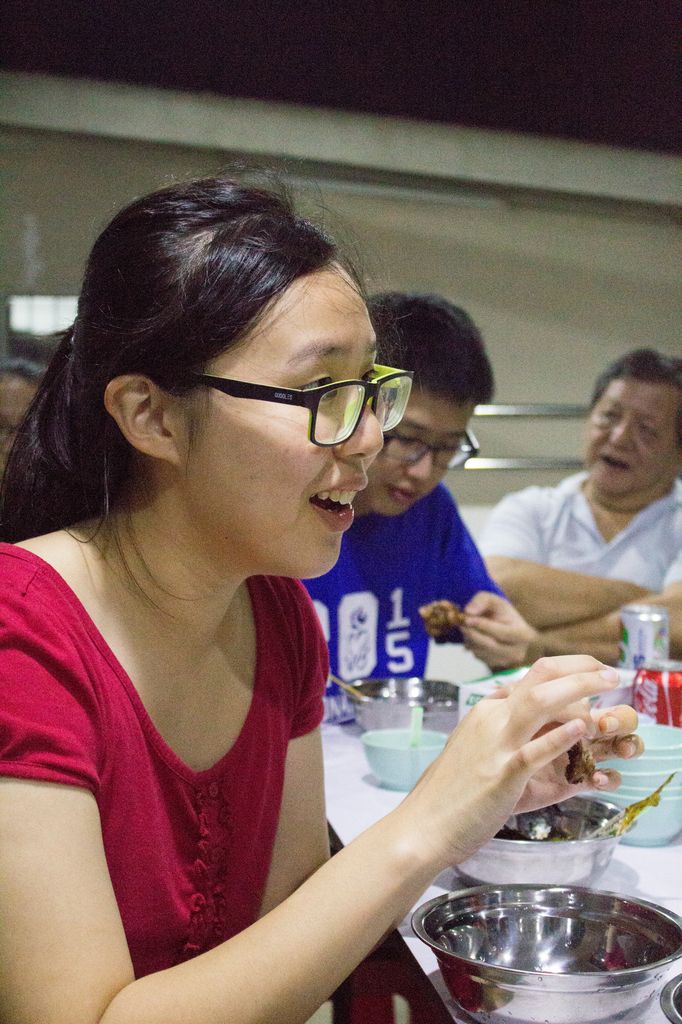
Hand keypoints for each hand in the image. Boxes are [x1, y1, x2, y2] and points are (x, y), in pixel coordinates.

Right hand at [395, 656, 632, 869]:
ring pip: (540, 701)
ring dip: (579, 688)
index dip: (568, 670)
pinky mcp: (502, 775)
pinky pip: (534, 751)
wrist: (424, 824)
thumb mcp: (476, 747)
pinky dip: (560, 737)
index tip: (592, 673)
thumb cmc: (451, 792)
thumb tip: (533, 723)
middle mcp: (492, 718)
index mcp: (487, 710)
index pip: (532, 676)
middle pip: (540, 676)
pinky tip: (582, 728)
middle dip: (581, 668)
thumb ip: (503, 731)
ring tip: (608, 684)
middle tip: (610, 673)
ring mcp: (496, 744)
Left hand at [460, 590, 537, 668]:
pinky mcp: (495, 665)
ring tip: (469, 626)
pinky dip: (472, 646)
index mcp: (523, 634)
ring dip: (470, 639)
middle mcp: (518, 652)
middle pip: (490, 645)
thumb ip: (481, 601)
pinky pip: (478, 656)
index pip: (502, 633)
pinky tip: (474, 636)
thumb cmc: (499, 610)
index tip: (467, 619)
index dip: (483, 626)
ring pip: (481, 652)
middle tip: (460, 623)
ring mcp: (506, 661)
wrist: (503, 624)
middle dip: (472, 633)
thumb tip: (469, 612)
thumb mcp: (492, 599)